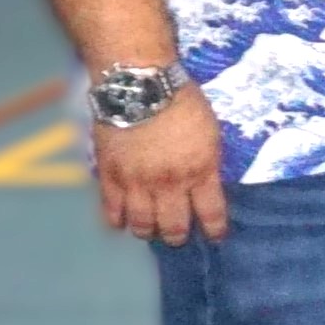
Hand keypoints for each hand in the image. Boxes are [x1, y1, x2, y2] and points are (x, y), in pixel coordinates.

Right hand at [91, 90, 228, 246]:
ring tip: (149, 230)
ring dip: (147, 231)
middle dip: (177, 236)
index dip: (214, 230)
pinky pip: (111, 210)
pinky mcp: (109, 176)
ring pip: (141, 224)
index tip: (215, 237)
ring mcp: (137, 182)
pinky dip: (116, 220)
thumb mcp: (211, 133)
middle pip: (173, 226)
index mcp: (200, 172)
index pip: (211, 214)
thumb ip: (207, 163)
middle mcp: (169, 184)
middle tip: (177, 236)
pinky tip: (121, 222)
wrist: (140, 87)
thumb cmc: (182, 102)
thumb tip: (206, 184)